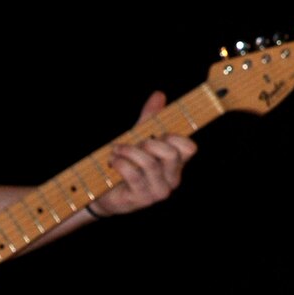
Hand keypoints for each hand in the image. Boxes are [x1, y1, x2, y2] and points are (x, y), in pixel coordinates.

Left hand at [89, 92, 197, 217]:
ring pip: (150, 164)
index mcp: (176, 165)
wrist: (104, 193)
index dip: (174, 136)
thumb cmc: (126, 164)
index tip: (157, 134)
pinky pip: (134, 175)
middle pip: (171, 154)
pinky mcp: (141, 199)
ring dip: (130, 151)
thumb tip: (159, 94)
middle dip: (150, 143)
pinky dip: (121, 163)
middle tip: (135, 143)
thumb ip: (149, 118)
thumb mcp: (138, 138)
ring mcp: (158, 191)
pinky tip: (113, 160)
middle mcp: (171, 180)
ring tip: (117, 149)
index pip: (189, 148)